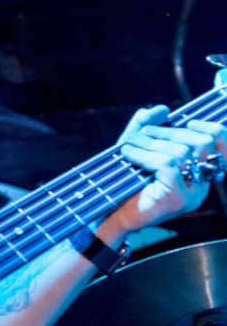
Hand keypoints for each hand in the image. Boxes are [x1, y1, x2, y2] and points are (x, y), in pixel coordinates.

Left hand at [111, 105, 222, 233]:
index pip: (220, 145)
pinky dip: (145, 154)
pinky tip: (128, 154)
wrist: (110, 216)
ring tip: (130, 144)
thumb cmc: (124, 182)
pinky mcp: (176, 199)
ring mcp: (191, 194)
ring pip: (181, 152)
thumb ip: (148, 127)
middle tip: (143, 133)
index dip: (209, 128)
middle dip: (170, 132)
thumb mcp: (137, 149)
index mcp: (200, 174)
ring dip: (151, 142)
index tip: (188, 121)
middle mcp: (202, 185)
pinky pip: (167, 164)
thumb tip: (162, 109)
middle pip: (200, 144)